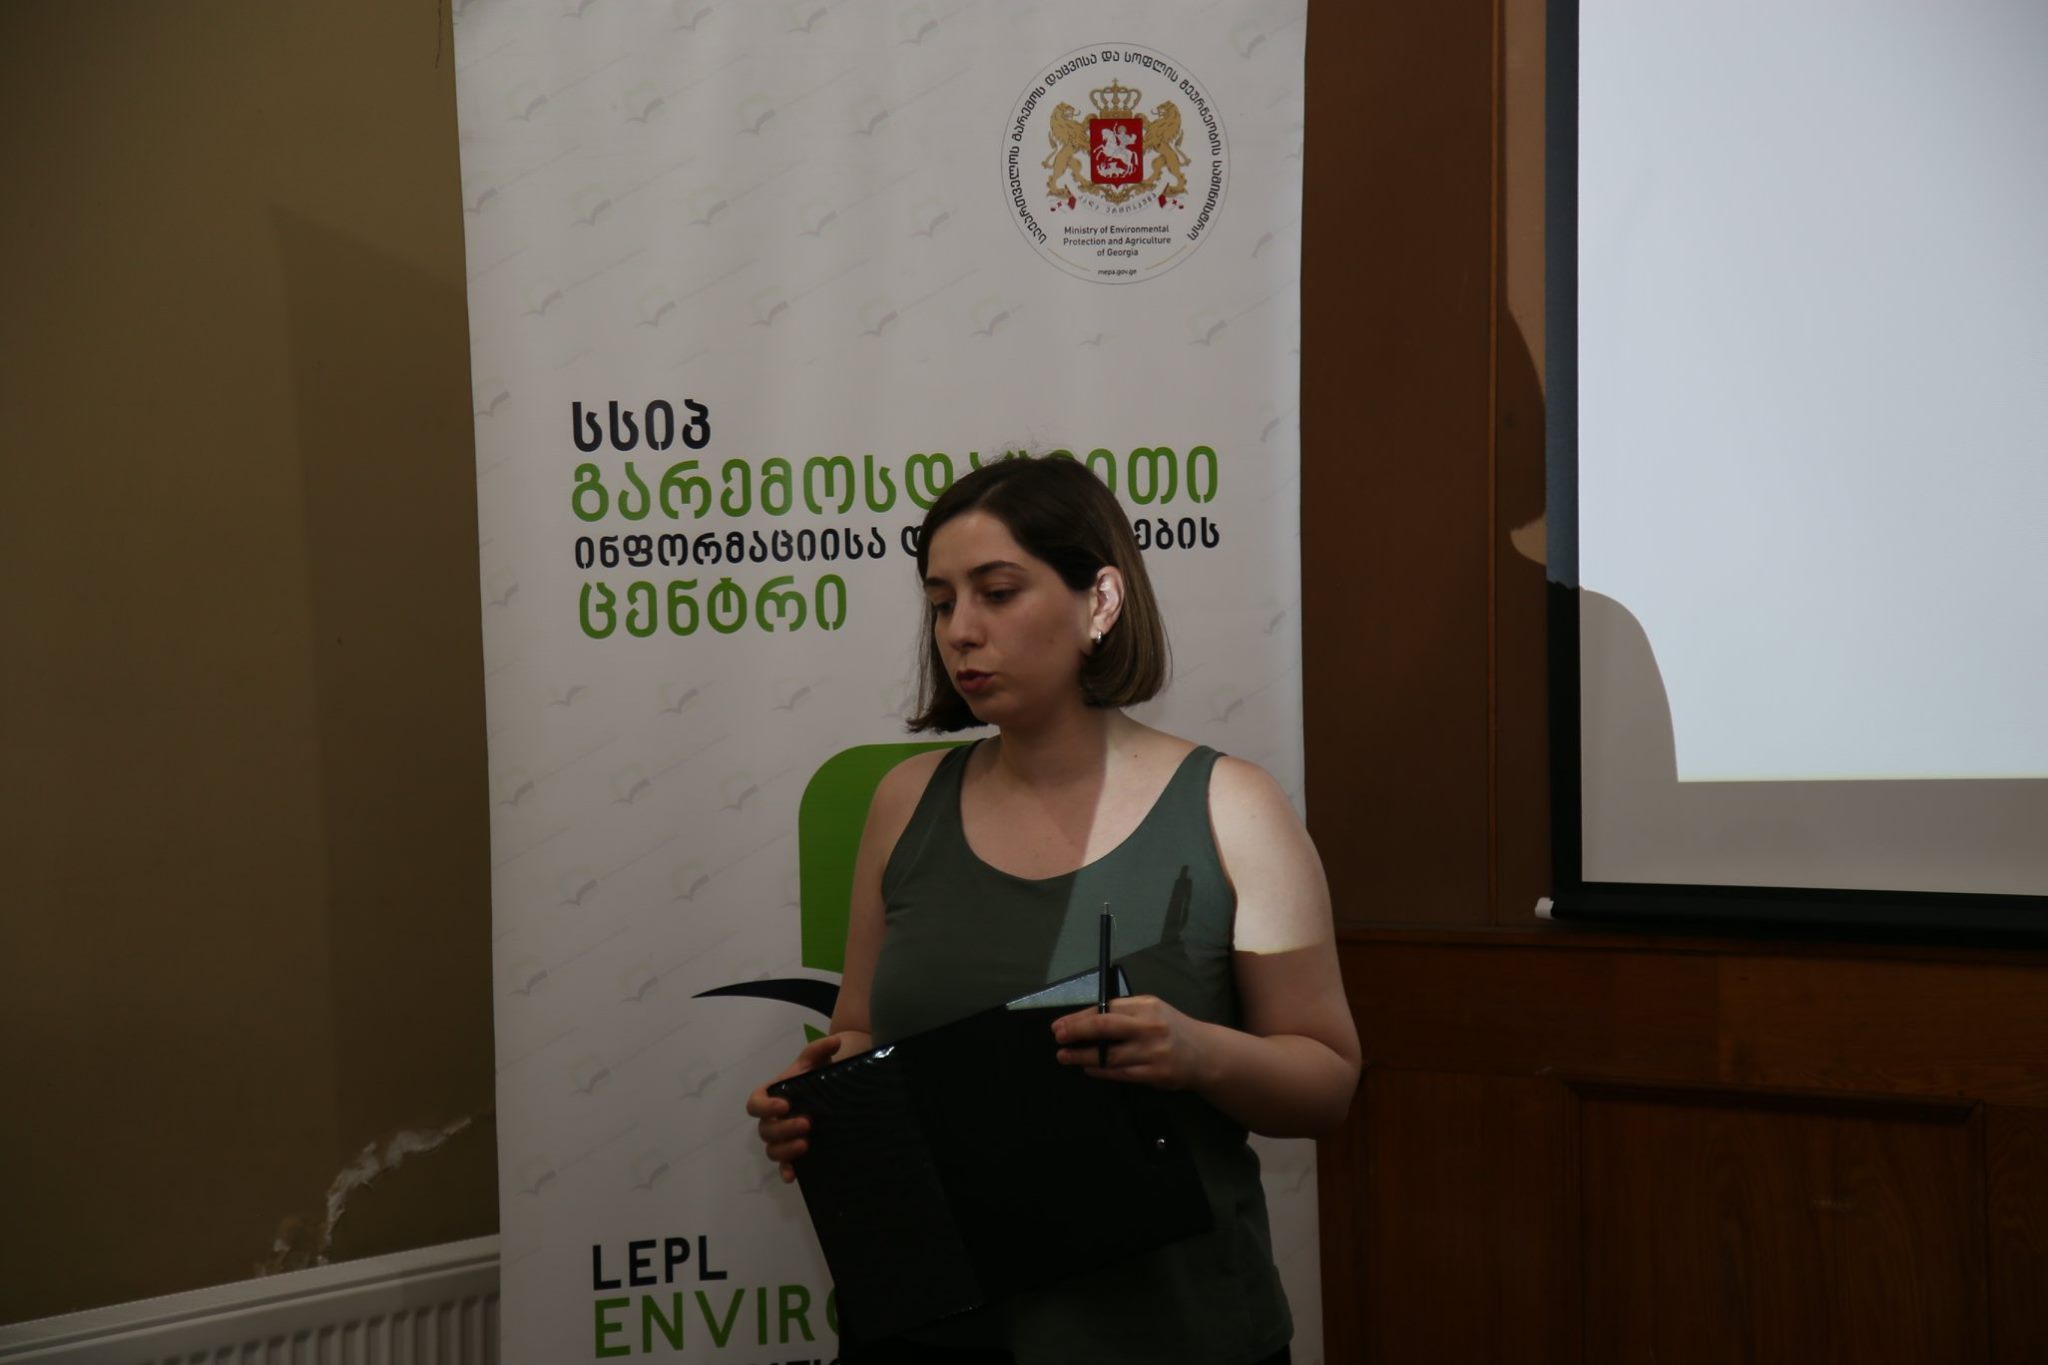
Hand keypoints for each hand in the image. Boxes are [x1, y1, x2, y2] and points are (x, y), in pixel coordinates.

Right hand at [744, 1034, 845, 1182]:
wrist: (834, 1089)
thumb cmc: (818, 1073)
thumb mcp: (817, 1060)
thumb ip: (820, 1049)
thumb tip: (834, 1042)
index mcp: (771, 1096)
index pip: (755, 1103)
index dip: (766, 1106)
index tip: (785, 1104)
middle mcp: (773, 1119)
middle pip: (766, 1130)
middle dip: (784, 1128)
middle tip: (807, 1123)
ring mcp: (782, 1138)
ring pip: (772, 1150)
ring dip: (785, 1150)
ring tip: (806, 1144)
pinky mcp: (794, 1153)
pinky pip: (784, 1165)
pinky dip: (786, 1171)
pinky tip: (793, 1176)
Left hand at [1052, 995, 1214, 1090]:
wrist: (1205, 1054)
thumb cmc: (1171, 1029)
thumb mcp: (1152, 1012)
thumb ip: (1124, 1014)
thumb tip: (1083, 1021)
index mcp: (1147, 1006)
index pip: (1106, 1008)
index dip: (1080, 1017)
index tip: (1060, 1024)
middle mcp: (1149, 1026)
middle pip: (1105, 1027)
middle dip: (1077, 1031)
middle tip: (1058, 1037)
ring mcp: (1152, 1051)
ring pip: (1108, 1055)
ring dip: (1082, 1056)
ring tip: (1065, 1056)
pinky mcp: (1154, 1074)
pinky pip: (1119, 1073)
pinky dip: (1100, 1071)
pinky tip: (1088, 1069)